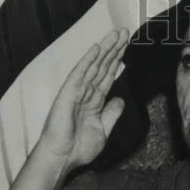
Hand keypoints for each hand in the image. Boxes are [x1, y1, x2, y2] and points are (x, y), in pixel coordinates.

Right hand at [35, 28, 129, 174]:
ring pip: (94, 65)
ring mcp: (76, 91)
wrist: (63, 158)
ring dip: (105, 49)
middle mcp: (86, 92)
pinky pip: (80, 73)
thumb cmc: (79, 147)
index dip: (117, 61)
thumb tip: (120, 99)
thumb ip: (111, 114)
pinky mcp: (68, 93)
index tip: (126, 47)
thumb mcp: (103, 130)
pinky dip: (89, 60)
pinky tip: (97, 48)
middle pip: (103, 66)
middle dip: (114, 49)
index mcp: (94, 101)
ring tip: (117, 34)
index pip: (108, 76)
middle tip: (125, 31)